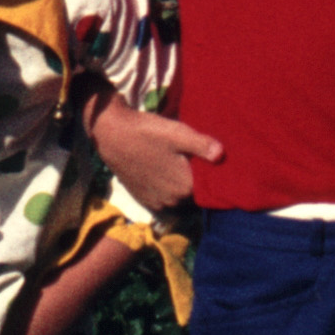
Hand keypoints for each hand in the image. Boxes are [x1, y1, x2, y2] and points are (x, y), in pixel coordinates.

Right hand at [79, 86, 223, 211]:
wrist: (112, 135)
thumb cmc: (147, 132)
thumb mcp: (178, 134)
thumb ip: (202, 146)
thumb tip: (221, 155)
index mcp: (185, 187)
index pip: (208, 186)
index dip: (210, 173)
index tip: (209, 160)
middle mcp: (172, 201)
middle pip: (193, 192)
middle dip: (195, 178)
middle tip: (192, 158)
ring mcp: (157, 202)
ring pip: (178, 195)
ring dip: (179, 184)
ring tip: (176, 163)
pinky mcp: (144, 199)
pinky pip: (164, 197)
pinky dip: (166, 187)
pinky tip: (162, 170)